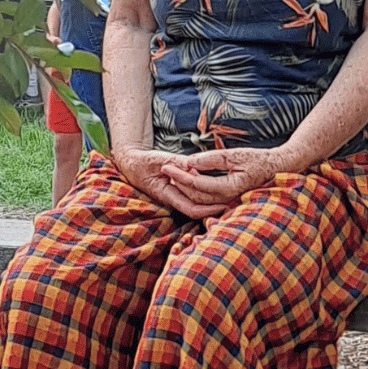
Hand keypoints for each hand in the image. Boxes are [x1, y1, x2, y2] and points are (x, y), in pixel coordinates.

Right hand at [114, 149, 232, 220]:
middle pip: (198, 209)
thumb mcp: (160, 159)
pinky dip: (206, 194)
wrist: (131, 164)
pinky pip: (194, 196)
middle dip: (216, 208)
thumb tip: (194, 169)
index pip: (190, 208)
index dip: (208, 210)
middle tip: (236, 202)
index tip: (224, 205)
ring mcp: (175, 197)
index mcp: (166, 194)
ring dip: (213, 202)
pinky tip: (221, 192)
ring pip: (197, 204)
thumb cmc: (144, 161)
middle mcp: (172, 199)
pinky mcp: (177, 192)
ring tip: (233, 198)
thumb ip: (178, 164)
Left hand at [163, 147, 288, 205]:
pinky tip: (190, 181)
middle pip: (195, 196)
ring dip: (185, 189)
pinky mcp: (228, 203)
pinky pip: (207, 201)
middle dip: (179, 183)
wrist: (278, 170)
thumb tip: (189, 162)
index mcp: (230, 188)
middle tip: (166, 169)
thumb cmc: (259, 160)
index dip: (179, 175)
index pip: (197, 184)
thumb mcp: (234, 155)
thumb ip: (211, 159)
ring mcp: (228, 203)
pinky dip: (195, 192)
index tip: (165, 166)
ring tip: (175, 174)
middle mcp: (228, 200)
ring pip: (199, 201)